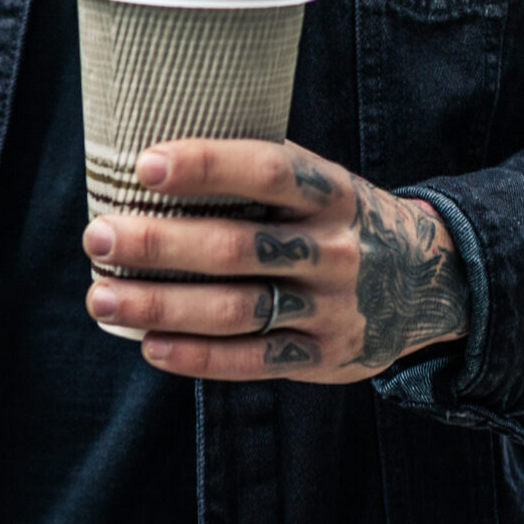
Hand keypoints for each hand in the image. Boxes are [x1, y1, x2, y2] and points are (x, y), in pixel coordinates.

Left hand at [81, 140, 467, 382]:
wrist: (427, 284)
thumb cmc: (335, 224)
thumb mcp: (320, 186)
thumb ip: (259, 178)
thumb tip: (148, 163)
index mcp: (333, 192)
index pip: (269, 171)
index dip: (207, 166)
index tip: (143, 166)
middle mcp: (336, 250)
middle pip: (237, 248)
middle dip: (158, 244)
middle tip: (96, 237)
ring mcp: (333, 308)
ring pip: (237, 310)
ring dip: (160, 305)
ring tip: (100, 298)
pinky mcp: (325, 358)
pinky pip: (253, 361)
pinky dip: (196, 355)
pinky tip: (148, 344)